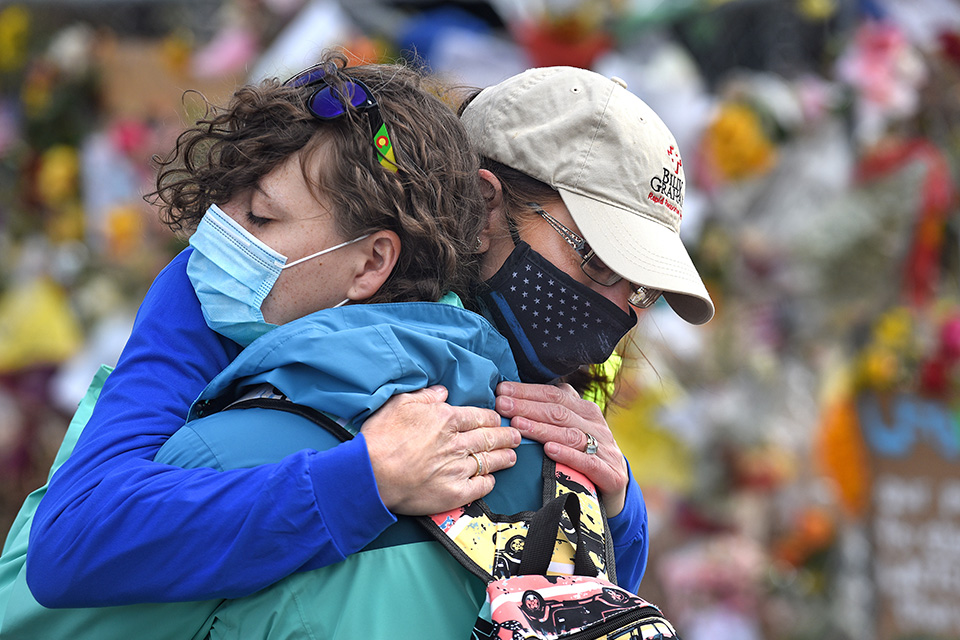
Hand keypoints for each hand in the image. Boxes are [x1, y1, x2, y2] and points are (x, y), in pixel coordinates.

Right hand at [361, 386, 519, 515]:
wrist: (370, 474)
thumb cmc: (381, 438)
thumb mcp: (400, 404)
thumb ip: (426, 396)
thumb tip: (443, 392)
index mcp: (446, 419)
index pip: (478, 416)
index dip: (491, 418)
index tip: (497, 420)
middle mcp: (457, 443)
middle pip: (490, 437)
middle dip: (507, 436)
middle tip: (516, 436)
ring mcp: (458, 469)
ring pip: (490, 461)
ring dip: (504, 457)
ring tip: (512, 456)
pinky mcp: (454, 492)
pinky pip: (481, 486)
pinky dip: (488, 481)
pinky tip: (491, 478)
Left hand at [495, 380, 628, 515]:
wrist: (614, 488)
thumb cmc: (581, 455)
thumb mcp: (570, 430)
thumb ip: (550, 413)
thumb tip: (513, 397)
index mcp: (585, 410)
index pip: (554, 395)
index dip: (528, 391)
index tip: (502, 391)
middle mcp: (596, 425)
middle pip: (559, 412)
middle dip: (527, 406)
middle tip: (502, 405)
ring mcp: (605, 448)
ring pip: (570, 434)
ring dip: (541, 428)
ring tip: (517, 424)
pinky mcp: (610, 473)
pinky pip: (587, 461)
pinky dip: (567, 454)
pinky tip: (548, 450)